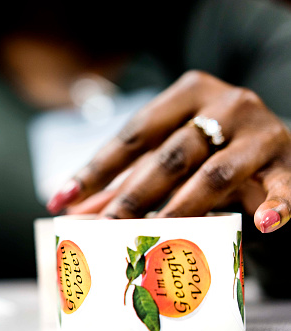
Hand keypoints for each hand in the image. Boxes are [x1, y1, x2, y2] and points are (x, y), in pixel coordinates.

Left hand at [47, 70, 290, 233]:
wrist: (281, 140)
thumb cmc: (212, 146)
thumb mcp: (171, 150)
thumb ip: (127, 175)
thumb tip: (72, 208)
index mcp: (188, 93)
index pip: (134, 134)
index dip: (96, 169)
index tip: (62, 200)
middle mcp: (225, 104)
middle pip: (169, 155)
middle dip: (133, 195)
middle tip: (104, 227)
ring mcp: (260, 132)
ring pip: (214, 173)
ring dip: (181, 208)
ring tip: (155, 236)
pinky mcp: (289, 162)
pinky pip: (282, 186)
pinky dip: (275, 205)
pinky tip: (262, 224)